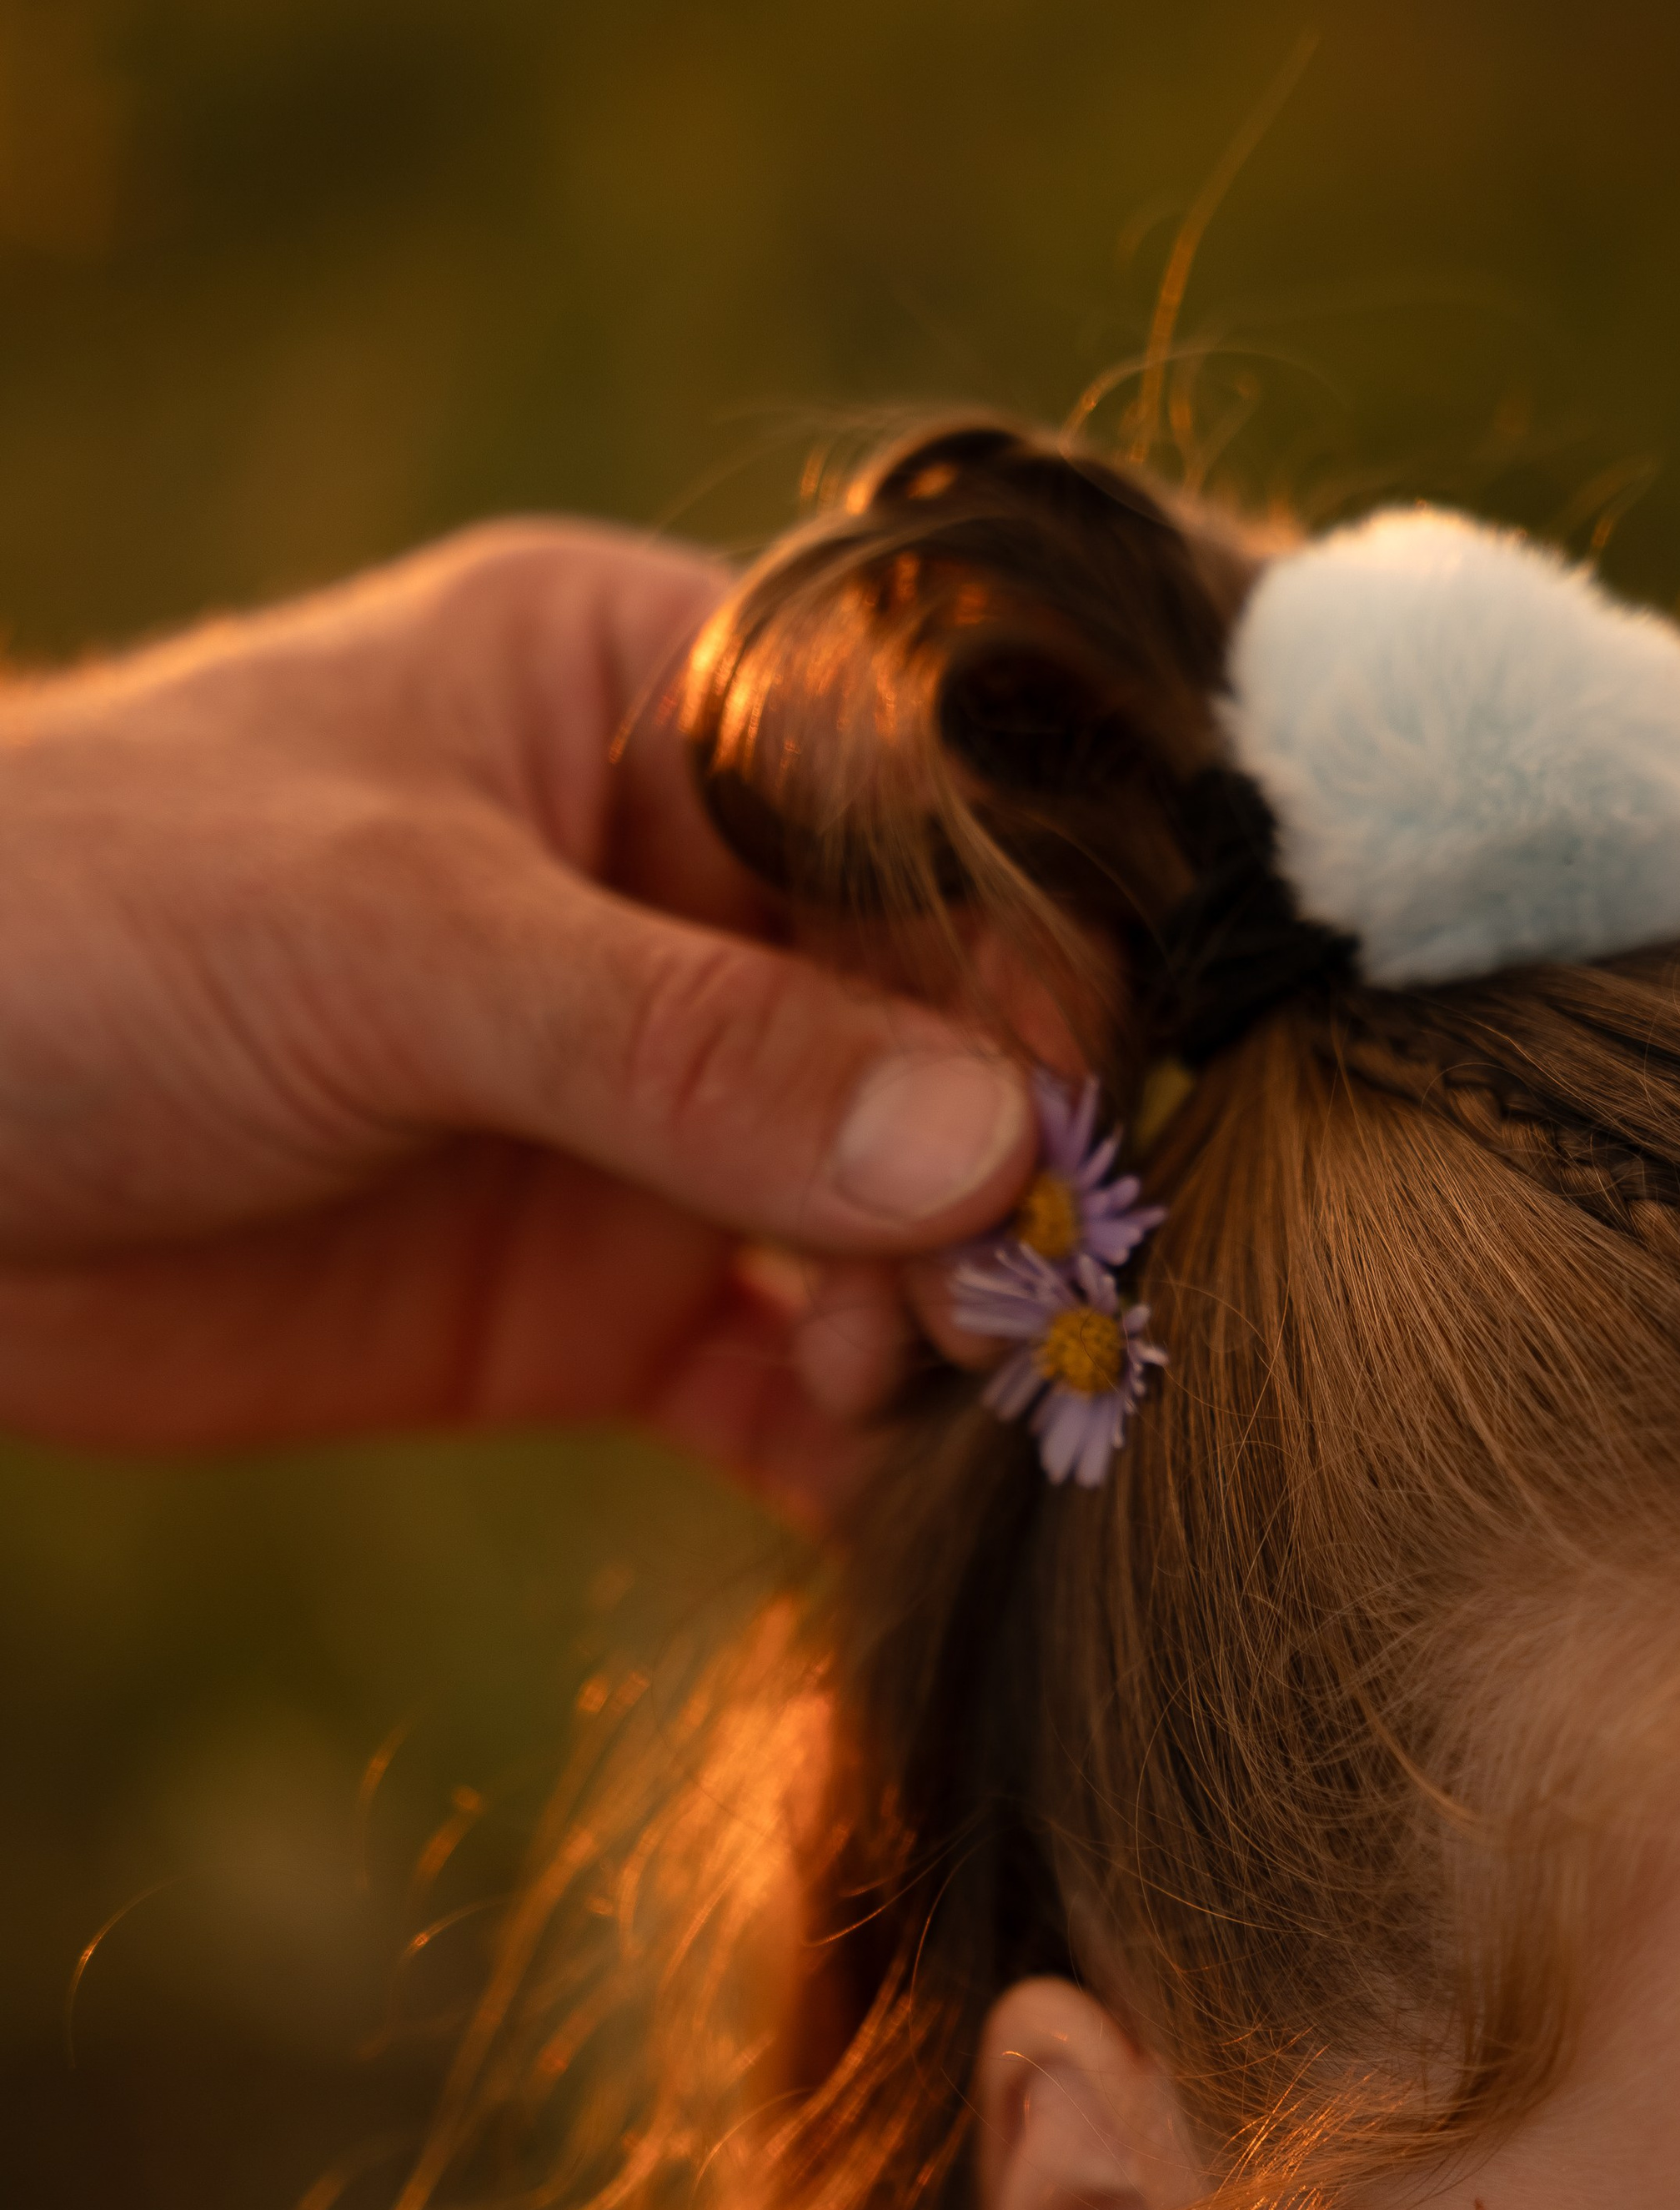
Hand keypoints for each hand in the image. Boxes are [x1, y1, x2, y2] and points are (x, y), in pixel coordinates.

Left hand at [0, 521, 1035, 1518]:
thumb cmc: (77, 922)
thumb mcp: (393, 945)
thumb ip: (690, 1050)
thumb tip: (991, 1149)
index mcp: (657, 715)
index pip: (929, 817)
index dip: (1022, 959)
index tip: (1052, 1118)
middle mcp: (688, 912)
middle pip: (944, 1030)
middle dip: (991, 1165)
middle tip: (991, 1298)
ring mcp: (650, 1118)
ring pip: (885, 1215)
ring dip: (927, 1311)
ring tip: (884, 1383)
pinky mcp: (592, 1303)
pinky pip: (777, 1375)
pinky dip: (842, 1442)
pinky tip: (871, 1494)